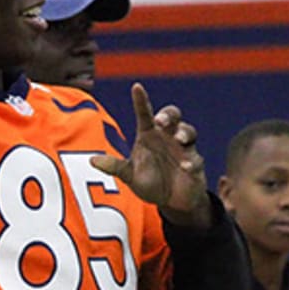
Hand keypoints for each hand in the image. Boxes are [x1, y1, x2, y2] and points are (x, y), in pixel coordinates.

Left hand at [91, 83, 210, 226]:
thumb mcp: (130, 176)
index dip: (141, 100)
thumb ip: (115, 167)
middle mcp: (167, 138)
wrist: (170, 203)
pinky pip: (195, 159)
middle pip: (172, 116)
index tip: (136, 87)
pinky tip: (185, 167)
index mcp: (149, 136)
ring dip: (184, 132)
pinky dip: (191, 162)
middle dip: (168, 115)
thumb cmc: (150, 182)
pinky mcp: (195, 165)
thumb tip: (93, 160)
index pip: (145, 114)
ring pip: (188, 131)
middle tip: (161, 121)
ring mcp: (183, 150)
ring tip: (178, 139)